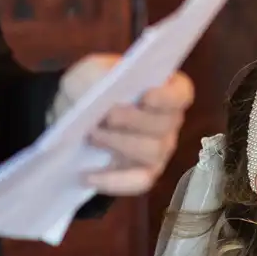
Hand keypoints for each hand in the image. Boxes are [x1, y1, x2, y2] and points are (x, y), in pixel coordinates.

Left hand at [61, 54, 194, 195]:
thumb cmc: (92, 88)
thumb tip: (101, 87)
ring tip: (92, 137)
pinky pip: (138, 182)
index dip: (167, 97)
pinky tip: (88, 175)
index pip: (180, 95)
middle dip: (133, 121)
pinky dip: (113, 180)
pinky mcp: (145, 174)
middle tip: (105, 118)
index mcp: (166, 88)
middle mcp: (170, 120)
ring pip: (151, 153)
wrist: (75, 117)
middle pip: (164, 125)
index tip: (146, 97)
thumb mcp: (88, 72)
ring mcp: (160, 150)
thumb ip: (95, 74)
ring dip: (120, 144)